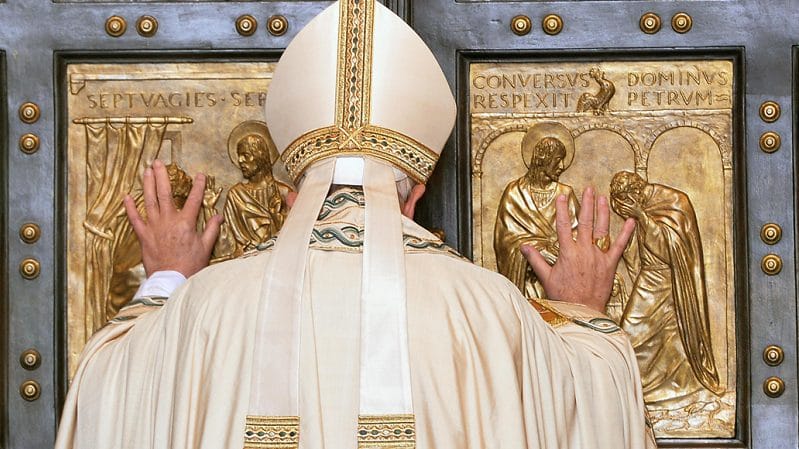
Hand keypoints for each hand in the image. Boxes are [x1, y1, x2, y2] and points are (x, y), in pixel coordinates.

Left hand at [124, 160, 223, 277]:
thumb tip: (219, 216)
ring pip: (149, 201)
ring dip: (147, 184)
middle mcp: (169, 221)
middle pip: (165, 193)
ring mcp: (154, 227)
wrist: (171, 281)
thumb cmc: (190, 266)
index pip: (194, 200)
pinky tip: (127, 196)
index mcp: (186, 223)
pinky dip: (130, 208)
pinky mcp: (144, 236)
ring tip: (146, 171)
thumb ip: (212, 229)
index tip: (199, 175)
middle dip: (162, 176)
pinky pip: (135, 219)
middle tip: (158, 162)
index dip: (198, 186)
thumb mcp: (206, 247)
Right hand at [521, 187, 635, 312]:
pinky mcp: (610, 264)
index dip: (562, 210)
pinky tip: (630, 221)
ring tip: (603, 198)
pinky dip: (626, 233)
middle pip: (585, 222)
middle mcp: (583, 251)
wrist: (582, 311)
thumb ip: (536, 260)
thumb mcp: (546, 277)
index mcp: (567, 252)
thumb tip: (524, 247)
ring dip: (603, 212)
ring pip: (601, 229)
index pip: (563, 225)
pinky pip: (620, 246)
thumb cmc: (563, 296)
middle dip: (586, 204)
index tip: (563, 196)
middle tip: (589, 189)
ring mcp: (598, 256)